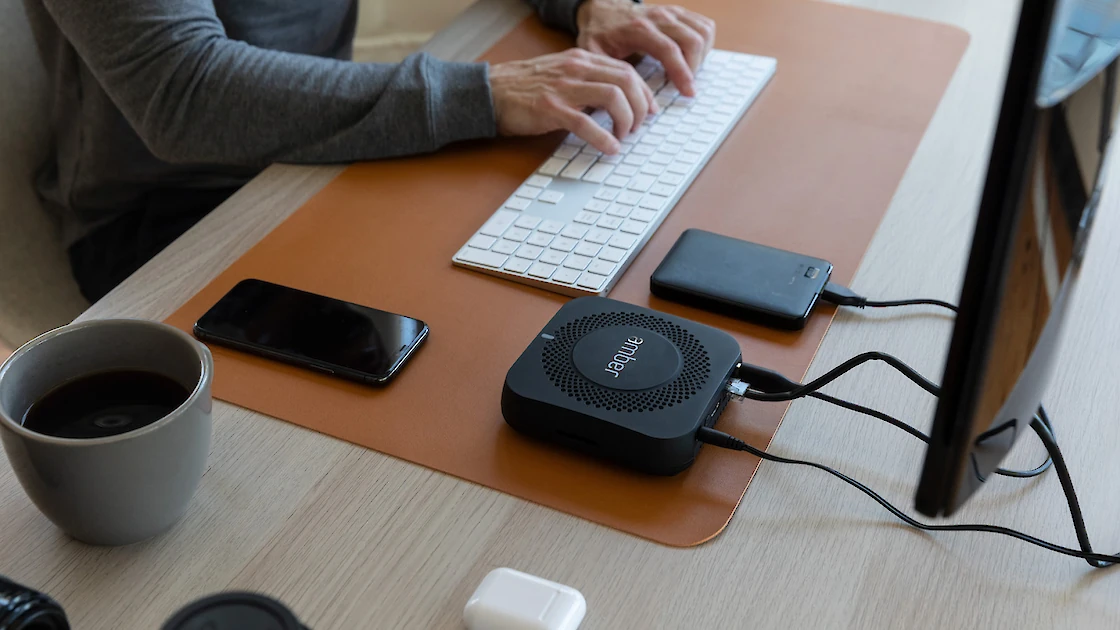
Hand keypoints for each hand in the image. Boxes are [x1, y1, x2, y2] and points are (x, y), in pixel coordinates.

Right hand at [490, 48, 655, 153]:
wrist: (489, 92)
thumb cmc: (524, 88)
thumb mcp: (561, 75)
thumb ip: (587, 83)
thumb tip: (615, 103)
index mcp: (581, 59)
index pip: (626, 70)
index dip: (645, 92)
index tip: (650, 110)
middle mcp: (576, 68)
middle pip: (626, 81)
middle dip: (641, 107)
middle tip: (639, 127)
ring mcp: (563, 87)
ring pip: (613, 97)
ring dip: (627, 120)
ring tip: (624, 137)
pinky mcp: (550, 108)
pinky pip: (586, 123)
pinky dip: (604, 138)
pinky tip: (610, 148)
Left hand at [576, 0, 715, 96]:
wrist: (600, 9)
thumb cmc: (598, 34)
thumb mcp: (596, 57)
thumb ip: (614, 77)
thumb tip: (637, 103)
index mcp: (638, 29)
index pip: (669, 50)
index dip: (682, 73)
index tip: (688, 92)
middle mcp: (658, 17)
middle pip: (693, 40)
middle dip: (694, 68)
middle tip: (685, 86)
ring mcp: (670, 12)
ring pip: (704, 32)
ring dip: (702, 56)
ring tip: (687, 72)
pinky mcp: (678, 13)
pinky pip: (704, 26)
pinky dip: (704, 44)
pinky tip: (691, 58)